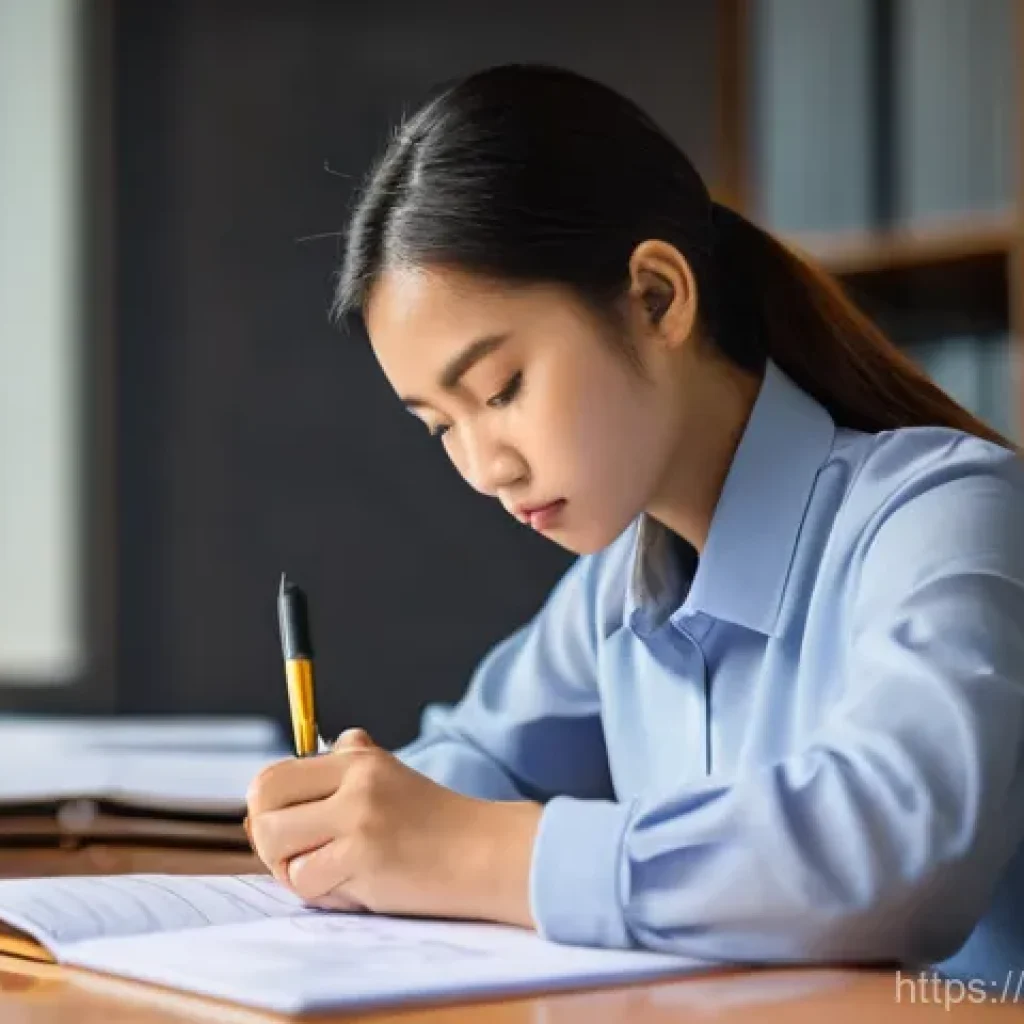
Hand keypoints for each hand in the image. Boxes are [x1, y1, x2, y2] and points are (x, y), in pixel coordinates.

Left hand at [245, 729, 542, 925]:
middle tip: (298, 861)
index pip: (273, 777)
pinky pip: (306, 882)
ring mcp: (359, 817)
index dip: (265, 811)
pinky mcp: (365, 856)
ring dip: (294, 872)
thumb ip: (353, 760)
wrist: (488, 853)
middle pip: (263, 810)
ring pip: (277, 848)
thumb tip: (318, 746)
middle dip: (269, 844)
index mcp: (357, 759)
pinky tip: (356, 888)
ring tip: (332, 874)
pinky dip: (323, 894)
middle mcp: (355, 780)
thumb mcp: (394, 776)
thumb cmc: (439, 825)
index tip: (286, 831)